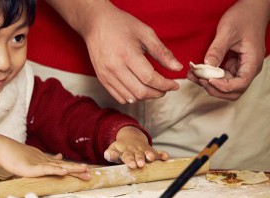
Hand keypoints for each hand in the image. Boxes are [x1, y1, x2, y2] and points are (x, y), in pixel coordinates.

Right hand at [0, 125, 90, 179]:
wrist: (2, 148)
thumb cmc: (14, 154)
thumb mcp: (32, 157)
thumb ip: (45, 159)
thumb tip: (59, 157)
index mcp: (44, 160)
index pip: (62, 165)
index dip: (74, 168)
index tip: (86, 170)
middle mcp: (44, 161)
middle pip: (64, 166)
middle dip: (78, 170)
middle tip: (90, 174)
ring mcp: (38, 163)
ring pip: (58, 167)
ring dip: (72, 169)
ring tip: (84, 171)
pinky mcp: (32, 168)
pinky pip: (46, 169)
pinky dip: (56, 170)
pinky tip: (64, 172)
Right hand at [48, 0, 181, 103]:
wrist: (96, 24)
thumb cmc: (121, 25)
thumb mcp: (146, 33)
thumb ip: (162, 52)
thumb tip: (177, 68)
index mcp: (127, 55)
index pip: (150, 78)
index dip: (166, 85)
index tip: (174, 85)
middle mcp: (115, 68)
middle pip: (140, 91)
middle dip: (158, 93)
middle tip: (166, 88)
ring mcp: (106, 75)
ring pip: (130, 97)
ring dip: (145, 97)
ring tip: (154, 89)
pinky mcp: (101, 78)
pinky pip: (119, 96)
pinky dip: (132, 97)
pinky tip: (139, 89)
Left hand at [104, 126, 168, 168]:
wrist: (130, 137)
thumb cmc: (121, 148)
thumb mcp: (113, 150)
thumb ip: (110, 154)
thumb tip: (108, 155)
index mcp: (125, 151)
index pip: (127, 156)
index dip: (129, 161)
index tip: (132, 165)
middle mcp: (135, 150)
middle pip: (138, 155)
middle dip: (140, 159)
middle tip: (141, 164)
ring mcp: (144, 150)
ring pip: (148, 152)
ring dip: (150, 155)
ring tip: (152, 159)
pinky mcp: (151, 150)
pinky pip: (158, 152)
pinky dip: (162, 154)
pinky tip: (165, 157)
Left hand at [187, 0, 269, 99]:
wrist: (251, 9)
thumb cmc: (243, 17)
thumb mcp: (227, 31)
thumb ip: (217, 50)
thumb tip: (206, 67)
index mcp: (252, 61)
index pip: (241, 83)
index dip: (224, 86)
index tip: (208, 80)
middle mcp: (248, 68)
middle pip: (233, 91)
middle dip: (214, 88)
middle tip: (198, 78)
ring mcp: (240, 67)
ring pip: (225, 86)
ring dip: (208, 84)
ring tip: (192, 75)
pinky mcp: (233, 65)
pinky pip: (220, 76)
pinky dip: (208, 77)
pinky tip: (195, 72)